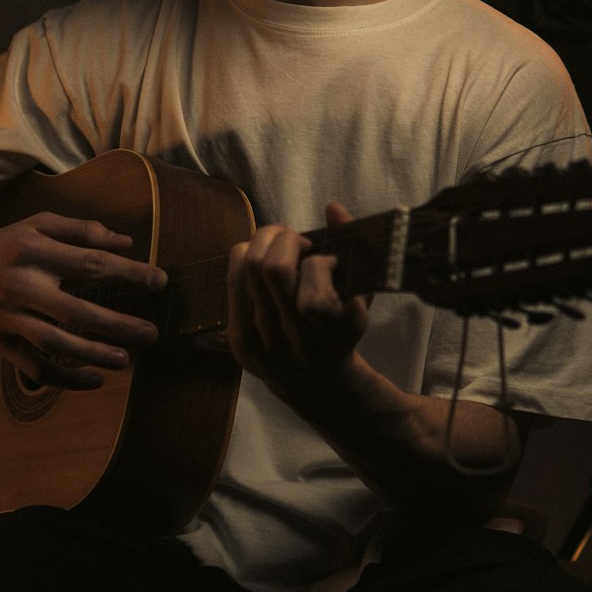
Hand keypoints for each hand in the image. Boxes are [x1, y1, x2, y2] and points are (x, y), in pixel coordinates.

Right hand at [0, 211, 166, 388]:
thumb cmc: (3, 247)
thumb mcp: (37, 226)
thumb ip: (82, 230)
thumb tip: (127, 241)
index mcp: (34, 250)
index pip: (90, 263)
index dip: (128, 273)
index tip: (160, 282)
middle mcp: (19, 284)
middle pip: (75, 311)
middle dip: (117, 325)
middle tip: (151, 334)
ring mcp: (7, 317)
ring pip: (55, 343)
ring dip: (93, 355)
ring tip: (125, 361)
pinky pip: (35, 367)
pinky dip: (65, 378)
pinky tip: (93, 380)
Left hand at [225, 201, 367, 405]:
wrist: (315, 384)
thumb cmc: (340, 330)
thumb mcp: (359, 296)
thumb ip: (353, 247)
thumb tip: (333, 208)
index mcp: (332, 332)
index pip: (316, 278)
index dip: (320, 260)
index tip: (327, 262)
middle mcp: (294, 341)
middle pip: (273, 267)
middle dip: (285, 238)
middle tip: (296, 240)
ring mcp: (262, 343)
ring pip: (246, 267)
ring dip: (263, 243)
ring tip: (278, 245)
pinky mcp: (239, 341)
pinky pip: (231, 281)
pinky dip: (245, 259)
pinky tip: (261, 264)